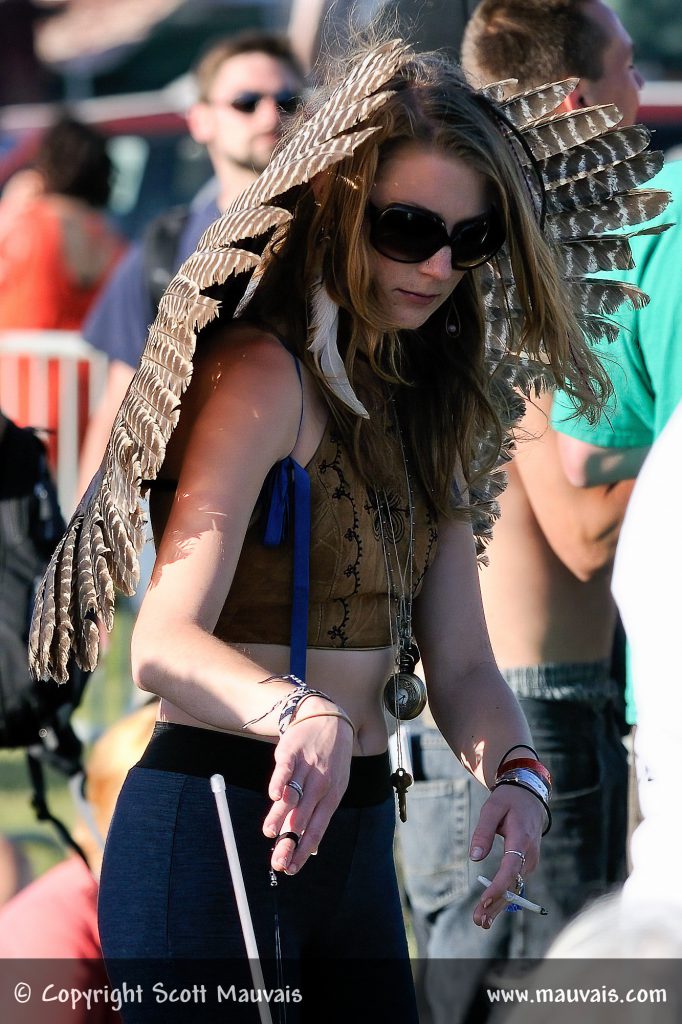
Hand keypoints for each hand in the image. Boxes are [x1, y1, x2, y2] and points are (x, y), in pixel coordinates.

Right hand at [262, 699, 353, 874]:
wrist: (329, 720)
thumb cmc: (330, 761)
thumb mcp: (334, 788)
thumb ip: (319, 815)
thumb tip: (311, 848)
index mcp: (331, 798)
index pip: (317, 830)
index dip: (303, 850)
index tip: (290, 869)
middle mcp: (321, 785)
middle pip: (303, 819)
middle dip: (289, 842)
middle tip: (277, 862)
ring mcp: (308, 769)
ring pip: (293, 797)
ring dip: (280, 816)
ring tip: (268, 832)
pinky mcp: (293, 753)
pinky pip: (286, 770)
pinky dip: (280, 782)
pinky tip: (274, 796)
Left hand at [469, 784, 544, 928]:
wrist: (530, 797)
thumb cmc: (508, 801)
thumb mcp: (492, 808)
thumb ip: (483, 832)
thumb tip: (474, 858)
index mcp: (521, 839)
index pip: (510, 867)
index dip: (499, 886)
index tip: (485, 901)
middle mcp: (530, 854)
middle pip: (513, 884)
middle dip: (496, 905)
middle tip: (478, 921)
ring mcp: (530, 861)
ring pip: (515, 888)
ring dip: (499, 905)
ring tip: (480, 921)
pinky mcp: (527, 864)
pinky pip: (515, 883)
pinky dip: (503, 897)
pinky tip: (490, 909)